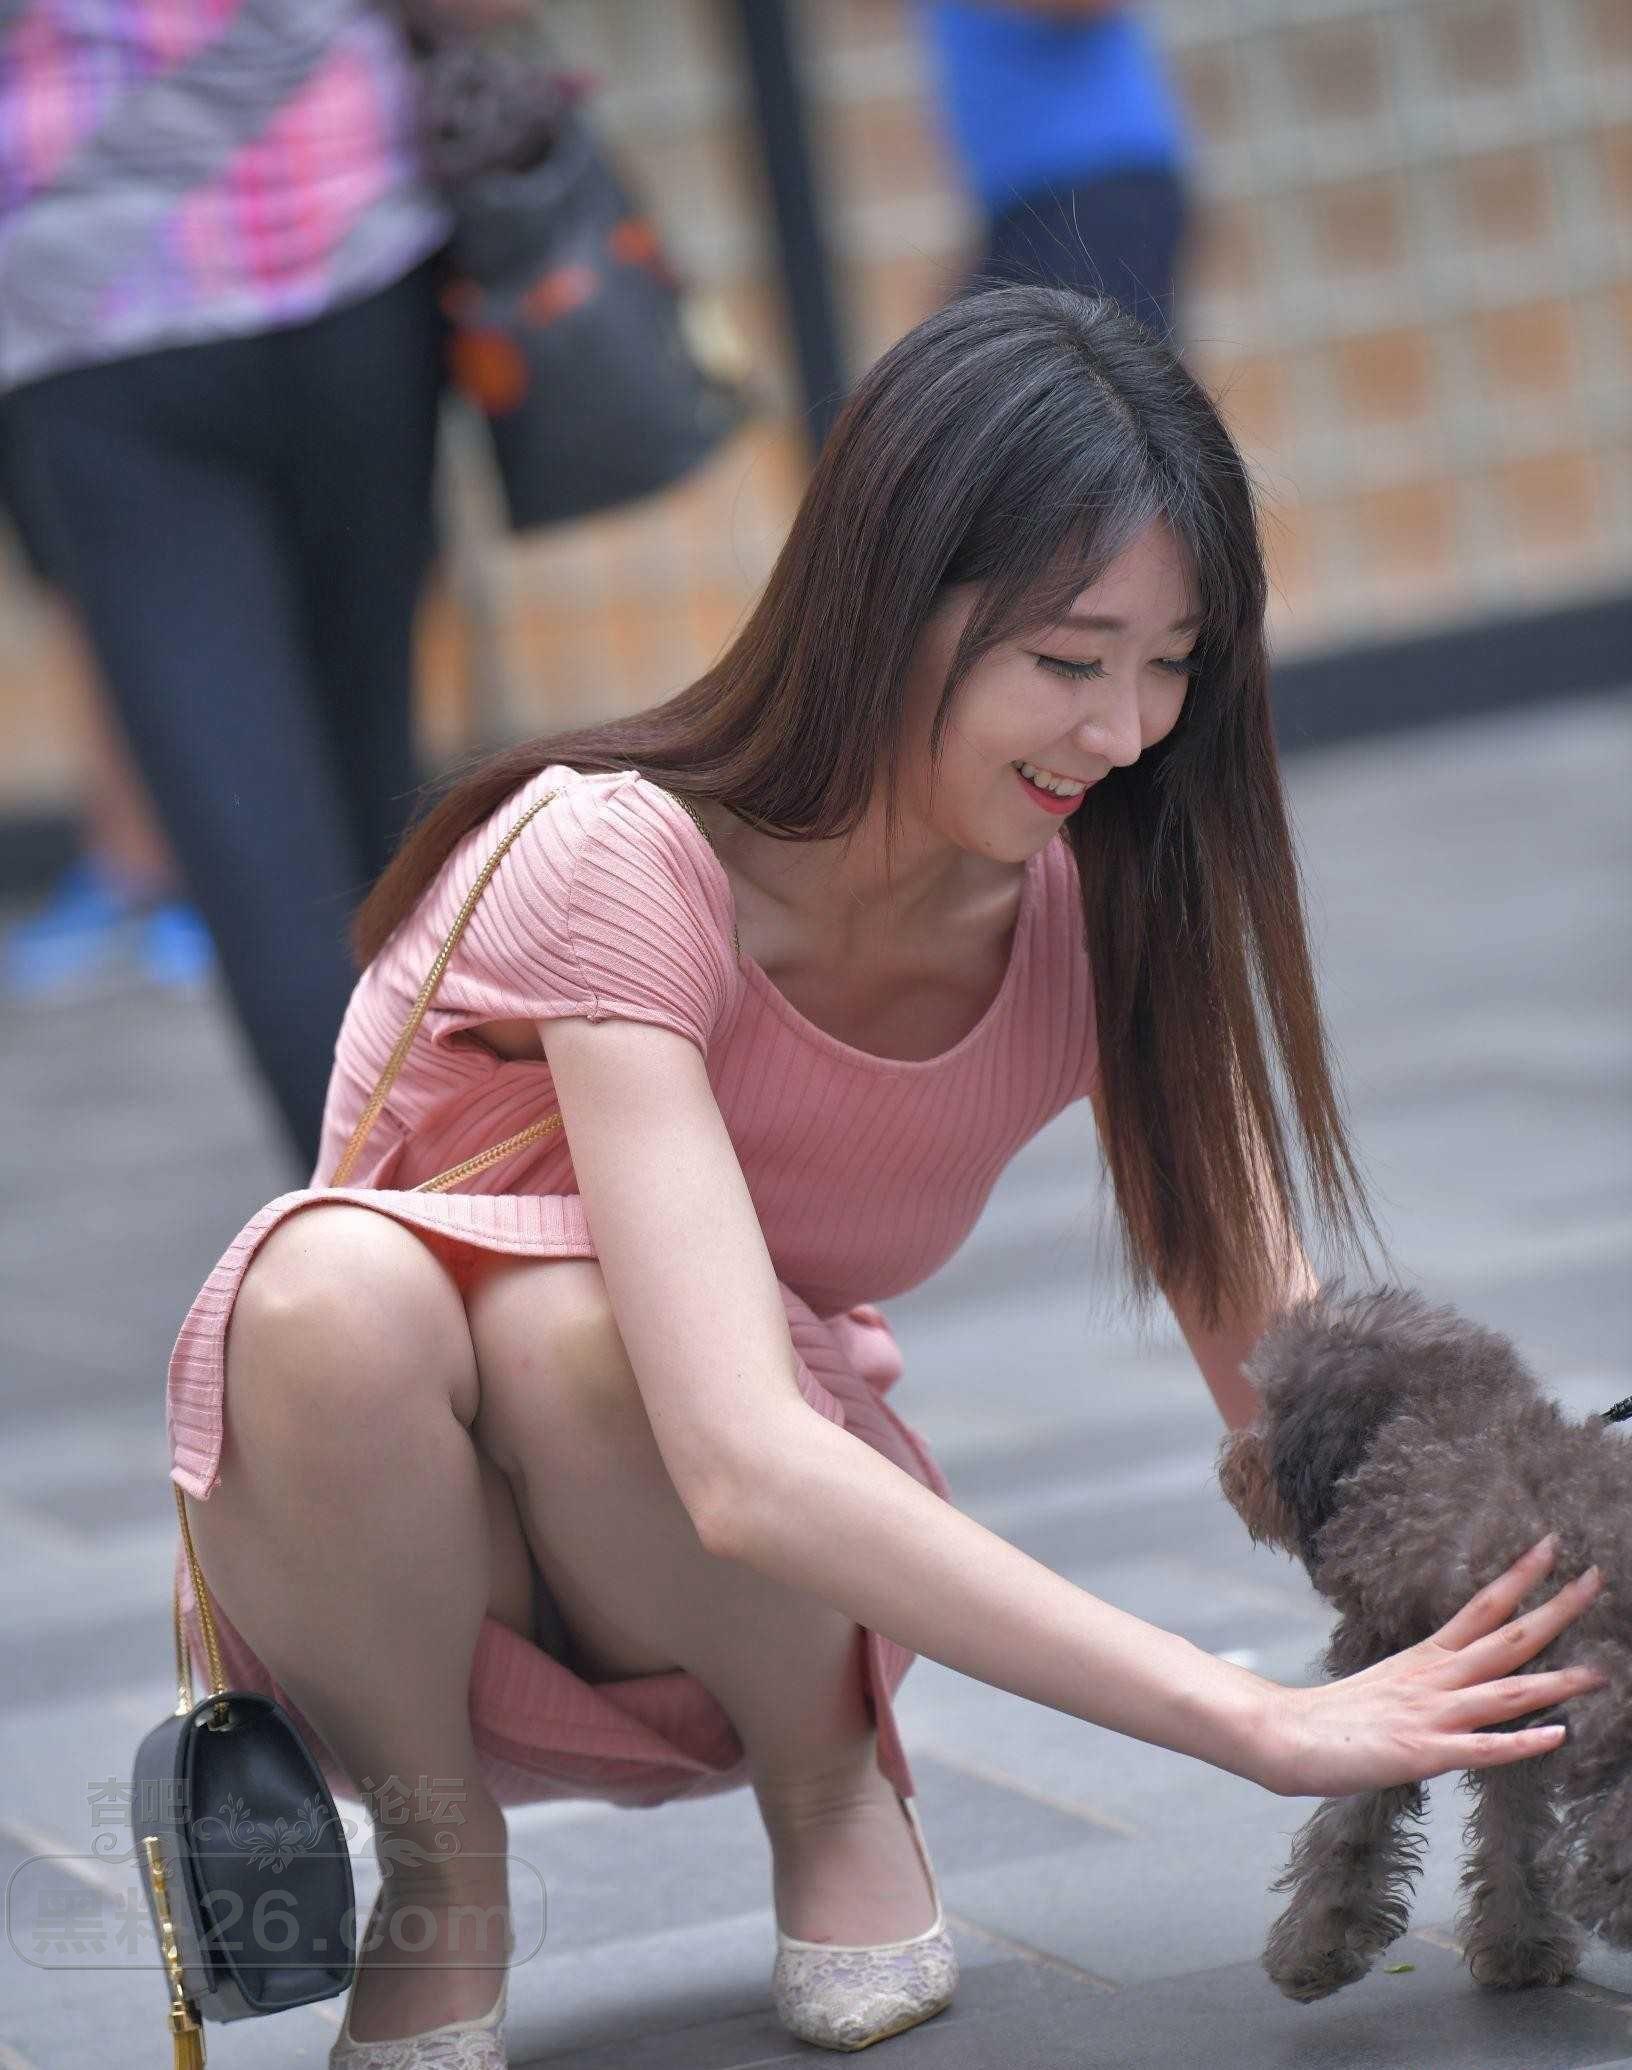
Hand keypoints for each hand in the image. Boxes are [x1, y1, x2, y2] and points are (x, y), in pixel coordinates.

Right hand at [1257, 1535, 1608, 1797]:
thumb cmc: (1334, 1715)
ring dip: (1557, 1681)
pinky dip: (1523, 1742)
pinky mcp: (1423, 1753)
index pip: (1482, 1606)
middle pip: (1506, 1638)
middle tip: (1595, 1579)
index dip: (1519, 1577)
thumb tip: (1458, 1681)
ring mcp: (1431, 1715)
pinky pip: (1482, 1749)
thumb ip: (1428, 1682)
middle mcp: (1435, 1678)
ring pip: (1505, 1691)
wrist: (1285, 1735)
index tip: (1552, 1547)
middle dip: (1555, 1610)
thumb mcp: (1388, 1685)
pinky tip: (1559, 1737)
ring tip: (1602, 1672)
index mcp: (1426, 1657)